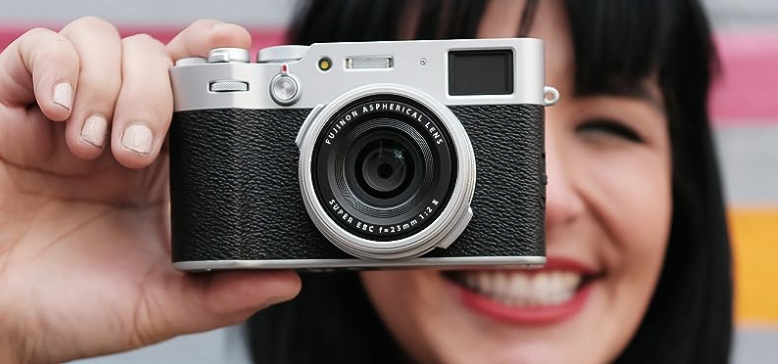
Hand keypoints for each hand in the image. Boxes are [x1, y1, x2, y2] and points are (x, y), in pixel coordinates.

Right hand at [0, 17, 299, 363]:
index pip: (196, 89)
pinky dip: (55, 68)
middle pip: (155, 57)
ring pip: (103, 42)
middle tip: (136, 152)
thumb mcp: (156, 306)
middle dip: (153, 91)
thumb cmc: (69, 308)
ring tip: (90, 147)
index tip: (233, 48)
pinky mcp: (12, 111)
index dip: (215, 57)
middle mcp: (119, 131)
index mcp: (163, 168)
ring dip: (107, 84)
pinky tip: (58, 113)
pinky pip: (36, 50)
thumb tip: (286, 282)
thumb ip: (219, 296)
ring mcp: (68, 118)